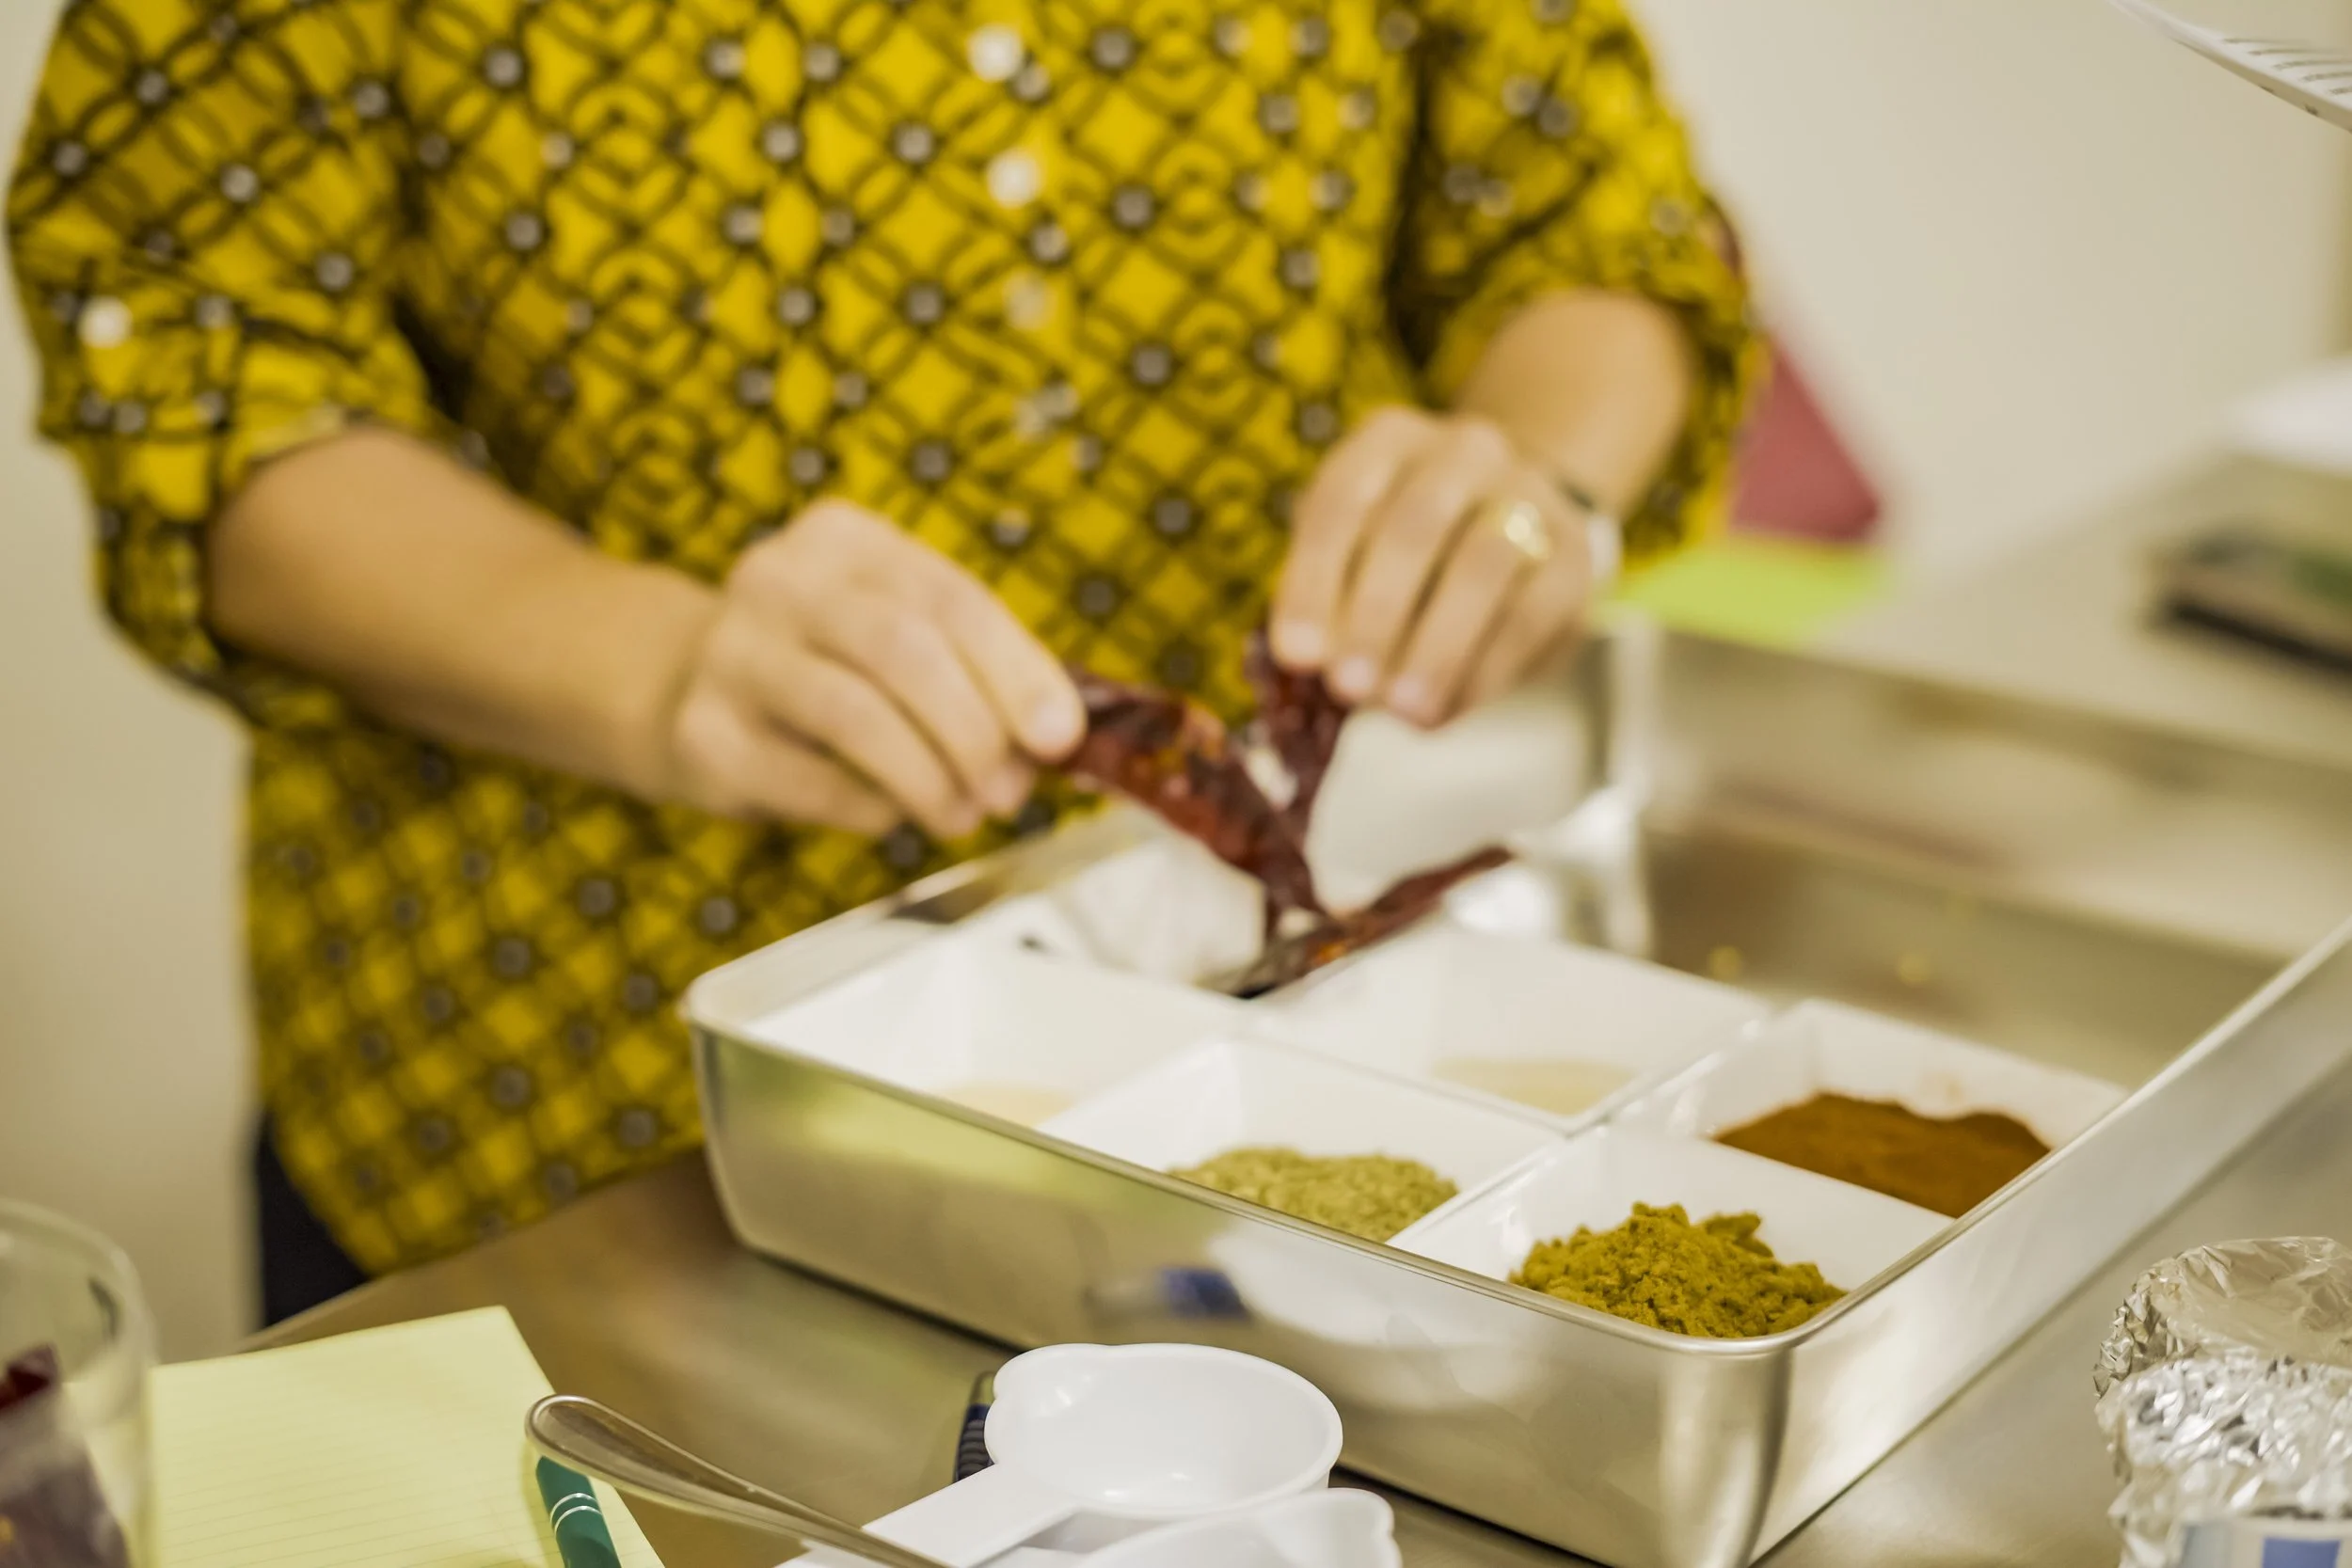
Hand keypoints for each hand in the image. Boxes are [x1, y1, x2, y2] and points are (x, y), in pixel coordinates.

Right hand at [656, 501, 1083, 838]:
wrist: (678, 688)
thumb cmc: (823, 664)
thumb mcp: (894, 633)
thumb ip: (977, 671)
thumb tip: (1057, 741)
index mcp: (843, 538)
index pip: (949, 599)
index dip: (1016, 672)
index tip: (1060, 737)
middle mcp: (779, 579)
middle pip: (905, 652)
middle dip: (975, 732)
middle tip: (1011, 792)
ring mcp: (732, 653)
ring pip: (857, 717)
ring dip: (931, 780)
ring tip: (963, 814)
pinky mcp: (704, 734)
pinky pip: (815, 781)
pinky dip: (874, 808)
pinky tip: (895, 815)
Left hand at [1272, 408, 1596, 727]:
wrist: (1515, 526)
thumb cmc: (1407, 555)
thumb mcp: (1351, 558)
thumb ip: (1328, 601)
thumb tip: (1311, 663)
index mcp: (1389, 441)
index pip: (1343, 501)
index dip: (1314, 581)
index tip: (1296, 655)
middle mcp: (1463, 452)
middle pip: (1416, 525)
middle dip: (1377, 613)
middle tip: (1350, 687)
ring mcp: (1528, 495)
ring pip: (1484, 564)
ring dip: (1438, 646)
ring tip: (1405, 710)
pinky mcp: (1573, 554)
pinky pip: (1532, 612)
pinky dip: (1486, 669)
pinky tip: (1450, 711)